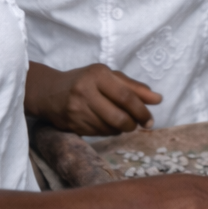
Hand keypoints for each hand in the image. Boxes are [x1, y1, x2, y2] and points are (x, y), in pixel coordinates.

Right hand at [26, 62, 160, 135]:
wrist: (49, 92)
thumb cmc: (86, 81)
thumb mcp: (109, 77)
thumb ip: (134, 87)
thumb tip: (158, 99)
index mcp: (97, 74)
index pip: (126, 97)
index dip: (141, 111)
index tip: (150, 120)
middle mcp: (85, 91)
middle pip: (118, 117)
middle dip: (133, 124)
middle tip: (138, 124)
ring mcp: (76, 109)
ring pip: (109, 128)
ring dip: (121, 129)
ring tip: (123, 122)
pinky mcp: (72, 124)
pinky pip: (99, 134)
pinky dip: (109, 132)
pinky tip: (107, 124)